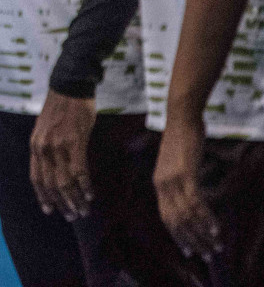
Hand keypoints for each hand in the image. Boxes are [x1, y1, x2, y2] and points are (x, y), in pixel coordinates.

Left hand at [30, 90, 96, 219]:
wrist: (69, 86)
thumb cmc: (61, 108)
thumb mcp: (46, 129)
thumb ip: (47, 148)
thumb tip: (54, 167)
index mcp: (35, 145)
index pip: (36, 178)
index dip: (43, 196)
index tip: (49, 210)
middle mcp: (43, 148)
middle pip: (50, 184)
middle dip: (61, 203)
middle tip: (72, 216)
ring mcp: (58, 146)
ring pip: (65, 181)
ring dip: (75, 199)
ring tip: (83, 211)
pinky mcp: (74, 142)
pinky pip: (79, 170)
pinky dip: (85, 185)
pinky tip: (90, 194)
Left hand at [154, 117, 221, 258]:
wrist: (181, 119)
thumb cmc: (181, 140)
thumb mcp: (176, 164)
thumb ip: (179, 181)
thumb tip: (189, 196)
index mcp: (158, 183)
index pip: (166, 216)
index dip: (177, 235)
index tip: (189, 250)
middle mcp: (162, 184)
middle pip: (176, 221)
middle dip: (192, 240)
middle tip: (206, 255)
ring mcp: (173, 180)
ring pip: (187, 215)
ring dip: (202, 233)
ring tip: (216, 246)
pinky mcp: (185, 174)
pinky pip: (196, 203)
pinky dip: (206, 218)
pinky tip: (216, 229)